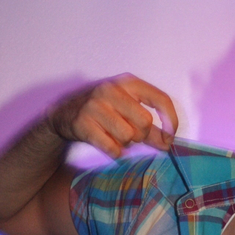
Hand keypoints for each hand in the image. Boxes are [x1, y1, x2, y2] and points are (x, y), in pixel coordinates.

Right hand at [47, 73, 177, 157]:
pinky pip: (112, 149)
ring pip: (128, 137)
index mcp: (128, 82)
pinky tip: (107, 144)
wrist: (64, 114)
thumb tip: (167, 144)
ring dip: (125, 144)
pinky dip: (114, 152)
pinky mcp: (84, 124)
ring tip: (115, 136)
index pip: (160, 99)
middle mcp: (111, 90)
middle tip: (131, 135)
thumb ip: (150, 128)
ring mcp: (95, 106)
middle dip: (142, 135)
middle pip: (144, 122)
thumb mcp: (127, 111)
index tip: (170, 137)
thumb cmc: (104, 112)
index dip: (170, 121)